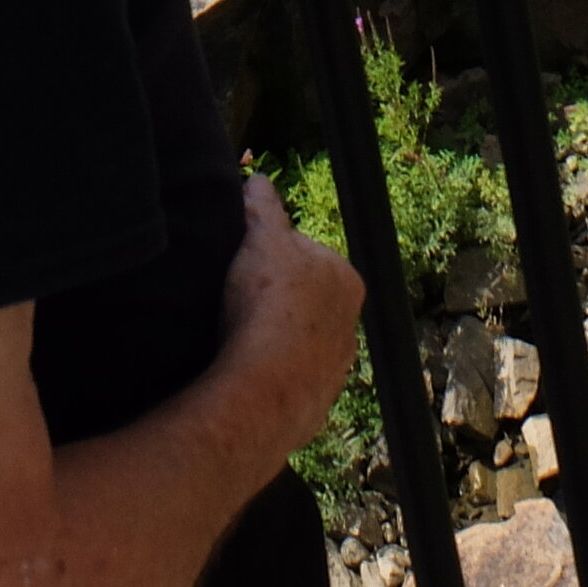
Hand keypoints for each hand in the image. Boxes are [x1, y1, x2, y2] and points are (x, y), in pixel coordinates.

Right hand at [217, 175, 363, 457]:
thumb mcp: (262, 239)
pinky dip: (269, 374)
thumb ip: (263, 207)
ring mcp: (334, 370)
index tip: (245, 265)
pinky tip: (246, 369)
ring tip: (238, 337)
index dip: (269, 255)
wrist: (264, 388)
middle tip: (240, 302)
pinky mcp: (313, 406)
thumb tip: (259, 180)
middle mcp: (349, 326)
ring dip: (272, 339)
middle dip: (275, 300)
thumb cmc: (269, 304)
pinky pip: (287, 380)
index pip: (304, 254)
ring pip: (296, 342)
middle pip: (303, 300)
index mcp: (346, 280)